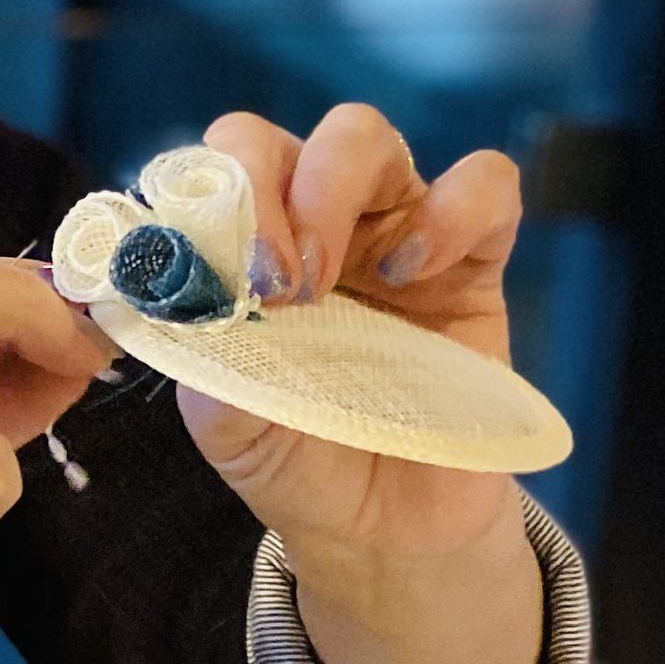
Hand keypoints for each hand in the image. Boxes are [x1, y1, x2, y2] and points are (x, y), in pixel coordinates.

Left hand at [183, 103, 520, 561]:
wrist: (384, 529)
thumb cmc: (298, 459)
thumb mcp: (229, 424)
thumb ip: (200, 357)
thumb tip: (181, 299)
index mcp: (237, 250)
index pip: (203, 173)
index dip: (202, 201)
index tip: (219, 275)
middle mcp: (306, 222)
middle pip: (269, 136)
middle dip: (260, 189)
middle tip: (273, 282)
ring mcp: (389, 230)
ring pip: (360, 134)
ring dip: (329, 188)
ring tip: (325, 282)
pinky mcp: (472, 260)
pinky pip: (484, 184)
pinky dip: (449, 211)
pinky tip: (413, 273)